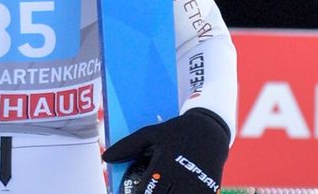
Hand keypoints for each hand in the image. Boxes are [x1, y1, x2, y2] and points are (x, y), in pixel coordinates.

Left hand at [102, 108, 229, 193]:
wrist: (211, 130)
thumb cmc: (176, 132)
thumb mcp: (150, 133)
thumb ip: (127, 146)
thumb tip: (106, 158)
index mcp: (165, 164)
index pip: (146, 191)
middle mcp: (182, 177)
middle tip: (143, 192)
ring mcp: (197, 186)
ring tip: (160, 192)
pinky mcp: (209, 190)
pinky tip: (173, 191)